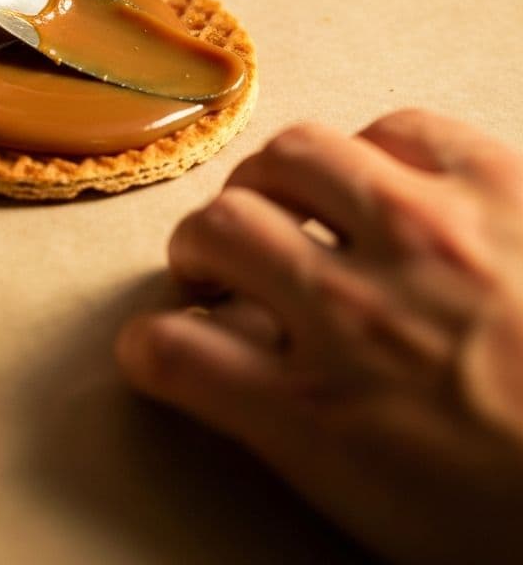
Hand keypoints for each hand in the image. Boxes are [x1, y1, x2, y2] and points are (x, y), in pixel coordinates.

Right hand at [116, 109, 522, 563]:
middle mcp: (360, 312)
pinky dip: (375, 152)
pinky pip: (402, 128)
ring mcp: (432, 236)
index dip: (151, 348)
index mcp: (324, 416)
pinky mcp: (504, 185)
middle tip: (217, 266)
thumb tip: (241, 368)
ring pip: (291, 155)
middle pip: (216, 231)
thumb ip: (295, 432)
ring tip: (288, 206)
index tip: (161, 348)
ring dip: (270, 186)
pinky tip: (385, 183)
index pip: (173, 355)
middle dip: (197, 250)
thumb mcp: (387, 510)